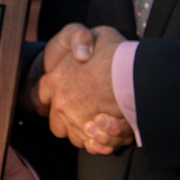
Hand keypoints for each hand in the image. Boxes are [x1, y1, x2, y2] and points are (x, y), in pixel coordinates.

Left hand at [41, 25, 133, 154]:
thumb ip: (82, 40)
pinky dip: (101, 142)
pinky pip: (92, 145)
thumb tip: (81, 54)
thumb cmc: (117, 51)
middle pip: (57, 121)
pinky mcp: (92, 135)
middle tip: (87, 113)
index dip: (52, 95)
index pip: (42, 93)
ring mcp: (75, 120)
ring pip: (76, 135)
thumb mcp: (98, 34)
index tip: (63, 96)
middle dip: (69, 119)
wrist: (137, 72)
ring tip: (103, 122)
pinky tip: (110, 132)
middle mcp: (61, 103)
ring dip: (88, 132)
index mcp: (56, 79)